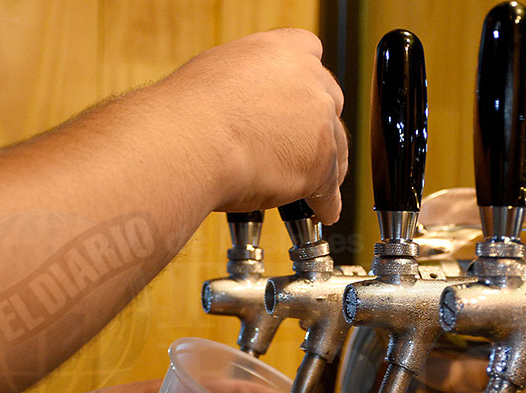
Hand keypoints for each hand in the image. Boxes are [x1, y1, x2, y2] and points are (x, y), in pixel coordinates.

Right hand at [161, 29, 347, 223]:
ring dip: (326, 167)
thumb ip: (245, 83)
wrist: (192, 138)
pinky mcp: (321, 161)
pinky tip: (323, 210)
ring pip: (335, 147)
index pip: (310, 55)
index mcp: (283, 50)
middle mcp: (309, 79)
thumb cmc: (190, 110)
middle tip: (304, 145)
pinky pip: (329, 187)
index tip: (297, 99)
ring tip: (316, 187)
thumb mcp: (216, 72)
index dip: (304, 84)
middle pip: (328, 103)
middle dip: (318, 126)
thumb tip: (242, 101)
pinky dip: (326, 202)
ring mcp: (320, 120)